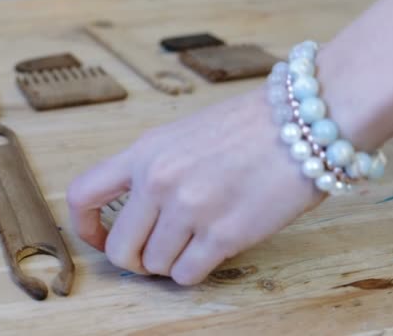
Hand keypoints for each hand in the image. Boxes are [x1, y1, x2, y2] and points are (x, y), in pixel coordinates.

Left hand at [67, 88, 324, 284]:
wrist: (307, 116)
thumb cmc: (250, 124)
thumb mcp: (184, 133)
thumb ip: (154, 167)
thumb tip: (139, 212)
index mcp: (145, 152)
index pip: (84, 194)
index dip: (85, 227)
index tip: (101, 237)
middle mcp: (160, 180)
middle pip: (119, 249)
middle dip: (134, 260)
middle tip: (154, 254)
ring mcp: (191, 208)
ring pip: (155, 266)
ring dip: (170, 263)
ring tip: (193, 243)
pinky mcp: (225, 234)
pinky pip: (187, 275)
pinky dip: (194, 271)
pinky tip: (211, 251)